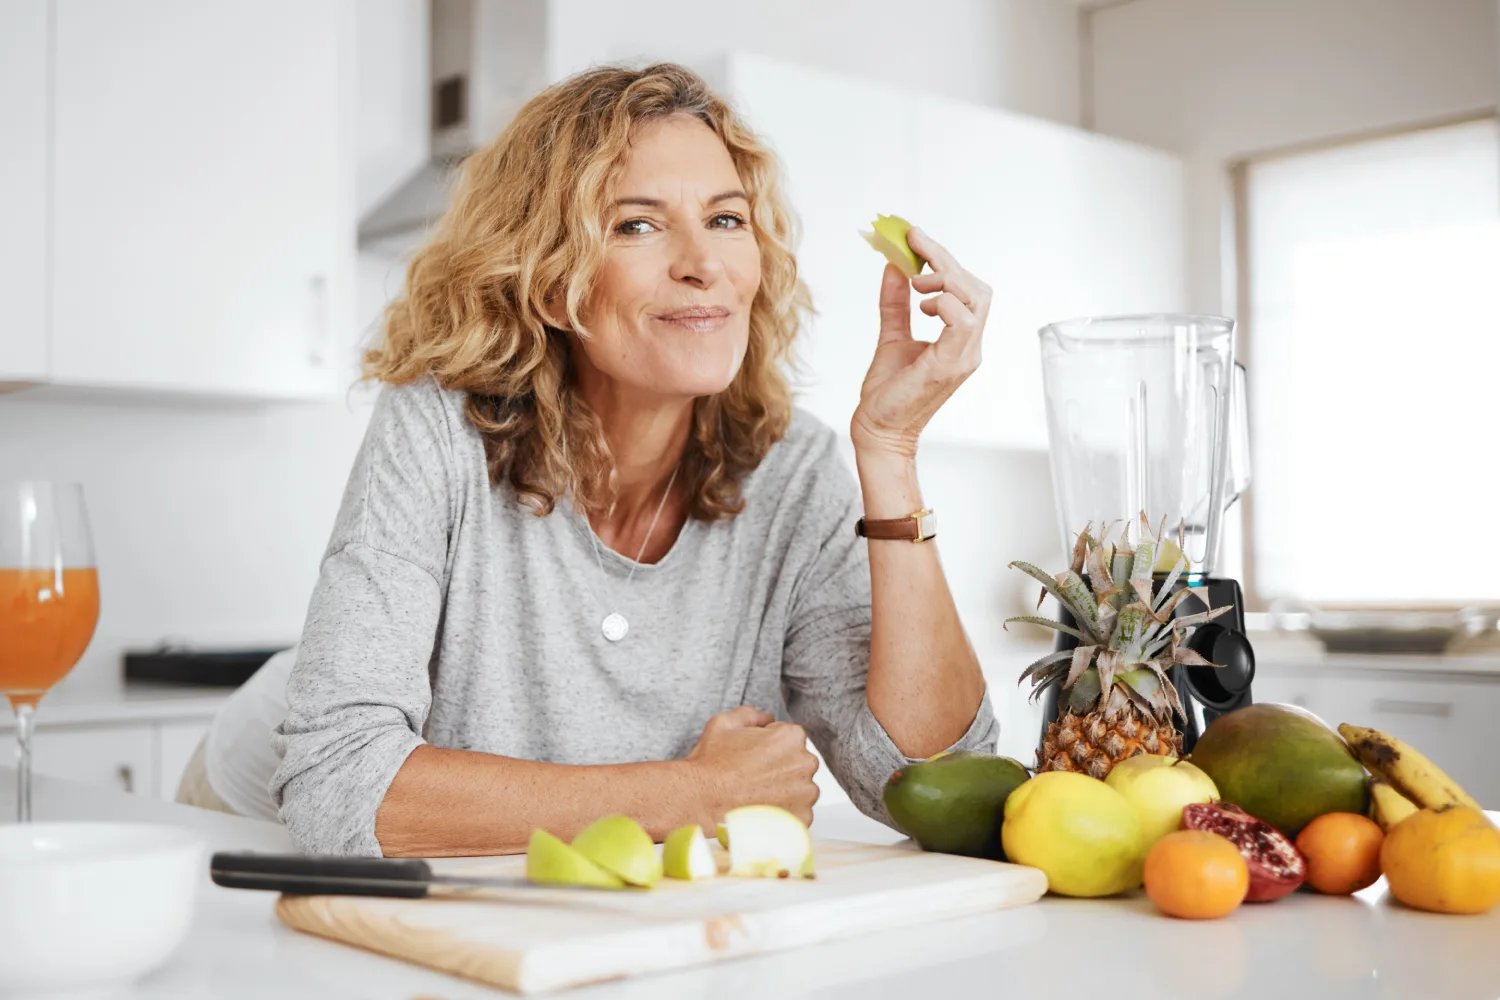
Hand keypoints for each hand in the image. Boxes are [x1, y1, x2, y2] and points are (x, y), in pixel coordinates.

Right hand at [683, 706, 819, 826]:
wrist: (699, 802)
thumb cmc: (711, 765)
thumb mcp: (724, 724)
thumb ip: (751, 714)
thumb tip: (766, 717)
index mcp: (791, 737)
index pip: (789, 738)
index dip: (768, 746)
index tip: (753, 757)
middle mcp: (804, 764)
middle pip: (797, 763)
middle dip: (780, 768)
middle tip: (752, 776)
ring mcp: (805, 794)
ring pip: (800, 789)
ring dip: (784, 791)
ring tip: (755, 795)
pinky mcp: (801, 819)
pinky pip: (797, 813)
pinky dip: (783, 813)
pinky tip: (760, 810)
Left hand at [850, 228, 991, 457]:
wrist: (878, 429)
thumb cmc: (887, 392)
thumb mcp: (892, 335)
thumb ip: (896, 303)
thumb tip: (893, 267)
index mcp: (960, 340)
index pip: (968, 289)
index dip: (945, 259)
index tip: (916, 237)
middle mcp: (969, 347)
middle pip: (977, 288)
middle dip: (946, 261)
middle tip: (914, 247)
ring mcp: (964, 357)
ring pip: (975, 299)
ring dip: (945, 280)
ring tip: (916, 285)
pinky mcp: (951, 364)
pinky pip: (961, 321)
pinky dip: (943, 303)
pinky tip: (921, 306)